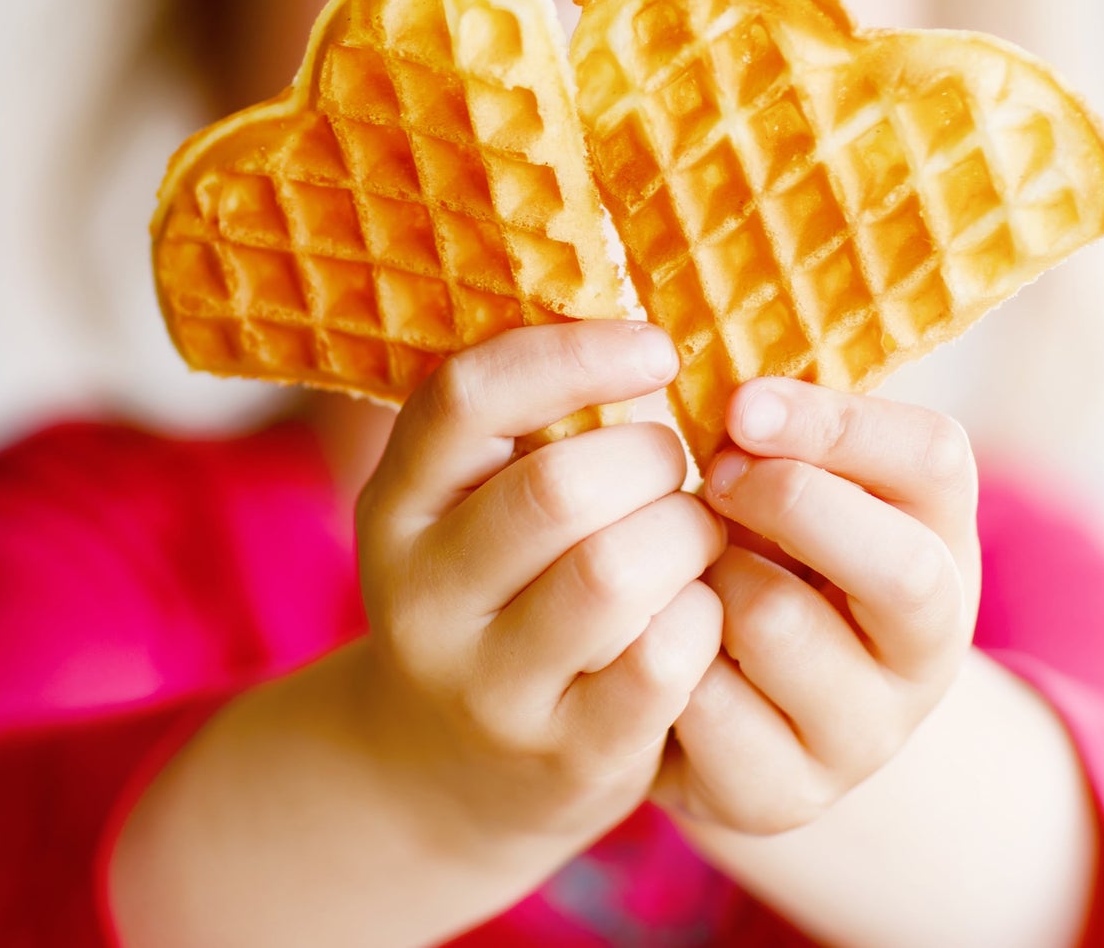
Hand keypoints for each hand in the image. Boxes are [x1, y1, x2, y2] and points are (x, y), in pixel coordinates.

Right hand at [351, 320, 724, 861]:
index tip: (658, 347)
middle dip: (649, 459)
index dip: (572, 354)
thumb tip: (641, 329)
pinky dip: (704, 616)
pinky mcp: (562, 757)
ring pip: (613, 574)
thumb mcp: (467, 507)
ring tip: (693, 533)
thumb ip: (526, 425)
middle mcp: (422, 595)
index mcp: (399, 503)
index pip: (466, 398)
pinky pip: (661, 663)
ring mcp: (486, 686)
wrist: (442, 774)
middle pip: (557, 489)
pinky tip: (700, 606)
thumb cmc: (492, 592)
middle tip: (677, 466)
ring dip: (685, 535)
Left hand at [653, 378, 980, 835]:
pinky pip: (704, 704)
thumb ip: (779, 421)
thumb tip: (722, 370)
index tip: (740, 403)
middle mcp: (928, 644)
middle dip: (789, 501)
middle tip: (714, 475)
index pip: (934, 460)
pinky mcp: (784, 795)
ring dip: (707, 575)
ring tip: (683, 562)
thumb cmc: (759, 549)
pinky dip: (660, 650)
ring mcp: (866, 732)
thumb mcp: (792, 477)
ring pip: (780, 624)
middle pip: (899, 567)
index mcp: (939, 535)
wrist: (738, 702)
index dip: (836, 423)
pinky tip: (648, 630)